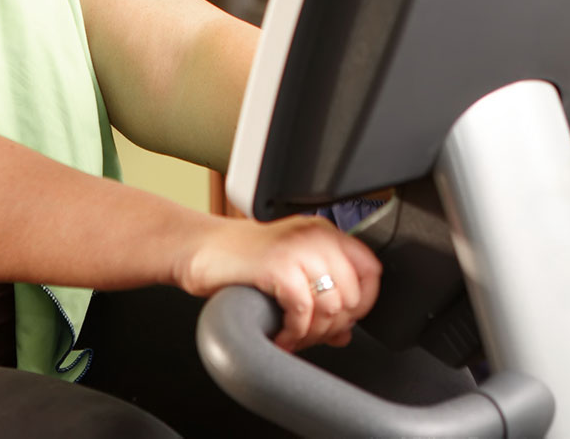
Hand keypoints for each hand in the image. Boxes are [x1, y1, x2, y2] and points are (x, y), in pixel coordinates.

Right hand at [178, 215, 380, 351]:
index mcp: (325, 232)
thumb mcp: (289, 272)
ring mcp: (297, 248)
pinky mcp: (277, 265)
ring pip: (331, 306)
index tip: (342, 322)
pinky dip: (294, 332)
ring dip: (312, 334)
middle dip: (332, 326)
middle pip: (352, 294)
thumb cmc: (240, 260)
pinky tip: (280, 336)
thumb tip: (344, 333)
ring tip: (293, 338)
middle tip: (309, 337)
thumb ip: (320, 298)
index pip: (371, 270)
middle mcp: (316, 235)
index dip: (363, 304)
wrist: (198, 248)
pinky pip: (304, 311)